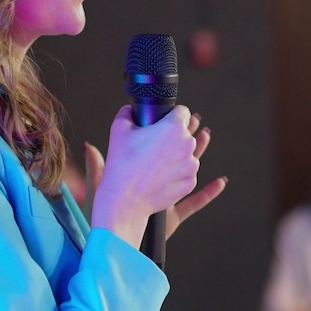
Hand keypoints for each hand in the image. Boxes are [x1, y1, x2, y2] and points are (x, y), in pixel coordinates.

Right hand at [89, 106, 199, 247]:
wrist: (124, 200)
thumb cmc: (121, 165)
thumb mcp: (118, 129)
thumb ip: (127, 112)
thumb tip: (131, 110)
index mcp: (174, 128)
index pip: (183, 111)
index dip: (171, 115)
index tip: (163, 122)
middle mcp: (187, 145)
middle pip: (184, 133)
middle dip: (171, 137)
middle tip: (153, 145)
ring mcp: (191, 166)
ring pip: (186, 153)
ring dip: (174, 155)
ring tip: (153, 163)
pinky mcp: (190, 182)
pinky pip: (185, 171)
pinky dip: (175, 172)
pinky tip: (158, 176)